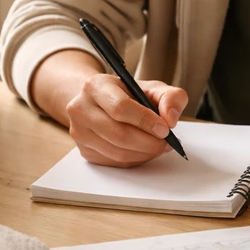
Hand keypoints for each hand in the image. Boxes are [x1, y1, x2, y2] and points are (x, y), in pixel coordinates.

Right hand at [65, 74, 187, 167]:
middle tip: (166, 143)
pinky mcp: (84, 150)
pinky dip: (135, 160)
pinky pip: (114, 162)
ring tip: (158, 147)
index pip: (120, 108)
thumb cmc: (127, 94)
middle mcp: (80, 108)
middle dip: (148, 143)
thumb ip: (170, 97)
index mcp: (95, 86)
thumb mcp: (152, 87)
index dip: (145, 121)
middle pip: (119, 134)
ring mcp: (79, 132)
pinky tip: (144, 151)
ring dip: (144, 154)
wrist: (100, 102)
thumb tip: (170, 119)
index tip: (165, 129)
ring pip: (117, 152)